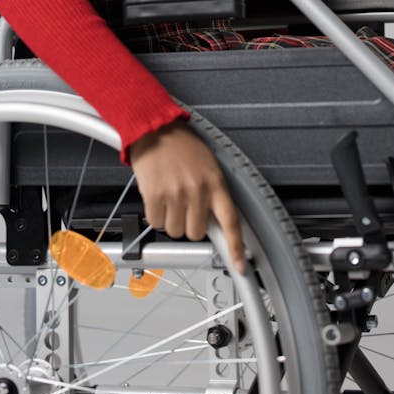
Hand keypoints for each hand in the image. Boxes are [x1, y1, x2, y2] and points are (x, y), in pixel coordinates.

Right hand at [128, 120, 245, 274]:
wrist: (153, 128)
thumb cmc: (180, 145)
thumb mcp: (207, 164)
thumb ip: (213, 191)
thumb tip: (215, 221)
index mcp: (215, 182)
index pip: (231, 221)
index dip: (236, 247)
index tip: (240, 265)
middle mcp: (197, 190)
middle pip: (196, 233)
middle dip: (189, 223)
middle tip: (184, 205)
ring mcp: (176, 193)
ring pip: (175, 230)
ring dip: (171, 219)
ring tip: (169, 196)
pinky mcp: (155, 195)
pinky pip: (156, 222)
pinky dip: (155, 214)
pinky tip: (157, 195)